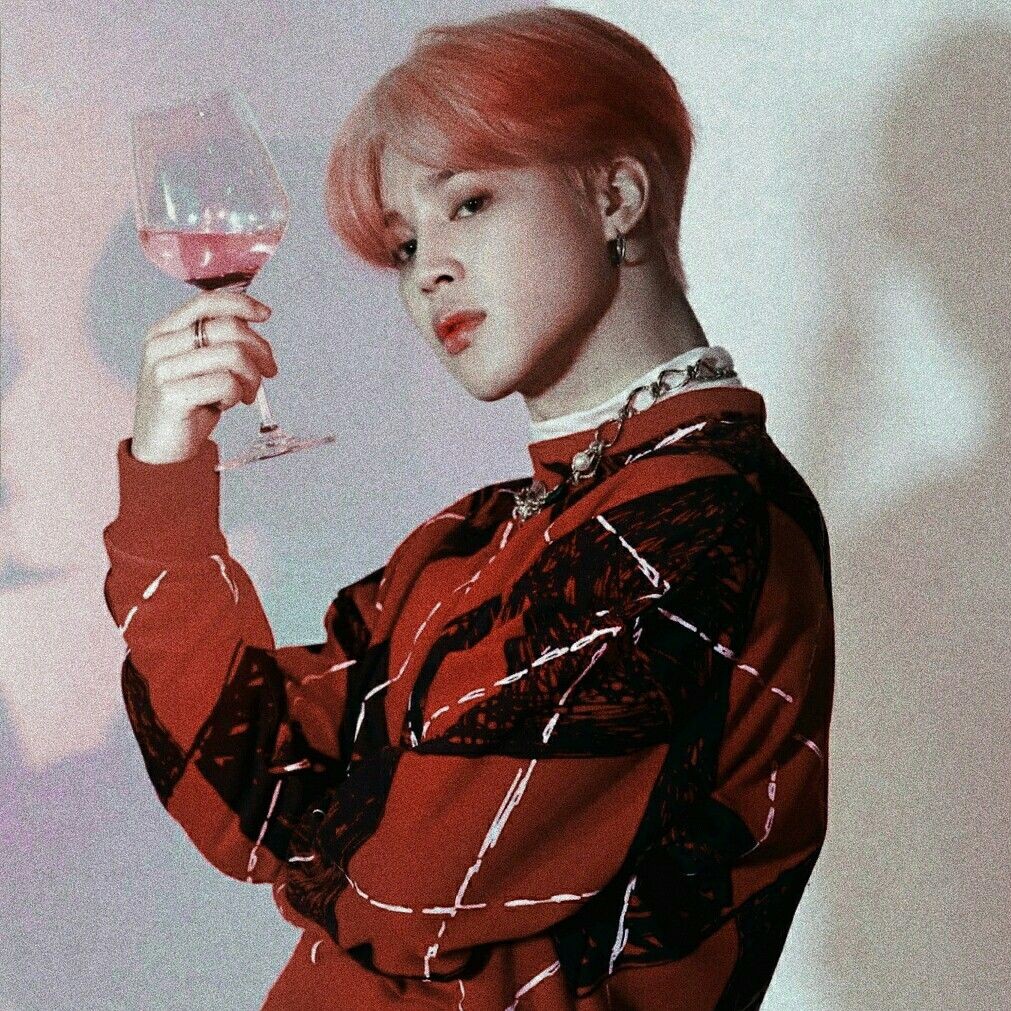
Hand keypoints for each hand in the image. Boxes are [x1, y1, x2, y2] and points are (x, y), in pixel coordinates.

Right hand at [131, 290, 277, 463]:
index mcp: (164, 332)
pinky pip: (225, 383)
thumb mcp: (199, 366)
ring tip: (245, 394)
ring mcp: (163, 370)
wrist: (161, 449)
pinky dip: (236, 395)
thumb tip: (254, 327)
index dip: (242, 303)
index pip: (207, 301)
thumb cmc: (187, 406)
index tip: (265, 315)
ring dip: (252, 377)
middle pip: (229, 328)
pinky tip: (226, 405)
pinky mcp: (172, 395)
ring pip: (233, 354)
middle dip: (260, 350)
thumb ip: (217, 343)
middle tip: (267, 372)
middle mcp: (160, 346)